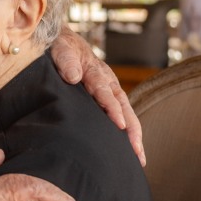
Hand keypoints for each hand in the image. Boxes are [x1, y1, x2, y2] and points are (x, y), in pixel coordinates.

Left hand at [51, 26, 145, 164]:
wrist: (64, 41)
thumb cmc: (61, 47)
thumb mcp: (61, 50)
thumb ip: (66, 61)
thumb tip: (73, 77)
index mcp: (96, 72)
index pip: (105, 93)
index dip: (112, 109)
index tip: (120, 125)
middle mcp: (108, 82)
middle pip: (123, 107)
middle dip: (132, 130)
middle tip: (137, 151)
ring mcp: (109, 90)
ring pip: (126, 114)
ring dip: (133, 136)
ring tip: (139, 158)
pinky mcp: (105, 98)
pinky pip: (120, 115)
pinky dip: (126, 132)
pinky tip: (129, 151)